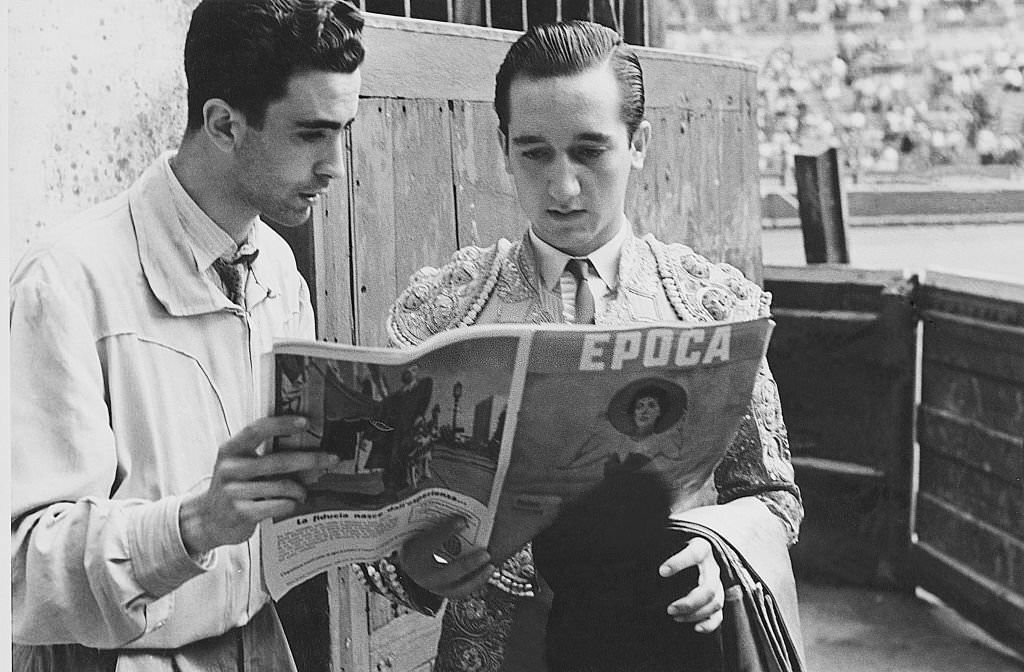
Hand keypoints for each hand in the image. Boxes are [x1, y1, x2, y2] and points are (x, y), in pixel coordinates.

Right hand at [179, 415, 338, 555]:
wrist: (209, 520)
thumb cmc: (234, 487)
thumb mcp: (241, 465)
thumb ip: (265, 454)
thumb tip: (309, 447)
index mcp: (230, 450)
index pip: (257, 430)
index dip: (282, 424)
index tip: (305, 422)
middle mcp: (230, 469)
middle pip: (278, 461)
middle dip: (310, 459)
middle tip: (331, 459)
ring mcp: (234, 492)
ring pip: (282, 486)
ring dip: (301, 489)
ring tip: (304, 491)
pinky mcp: (241, 512)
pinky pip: (278, 504)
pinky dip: (291, 503)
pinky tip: (293, 502)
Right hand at [397, 517, 493, 598]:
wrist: (408, 564)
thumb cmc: (417, 544)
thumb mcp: (419, 532)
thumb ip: (435, 524)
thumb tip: (458, 512)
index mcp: (413, 556)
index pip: (429, 544)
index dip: (446, 532)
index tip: (462, 520)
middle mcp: (422, 576)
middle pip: (447, 573)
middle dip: (467, 564)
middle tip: (485, 554)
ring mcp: (434, 587)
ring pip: (457, 589)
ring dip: (476, 578)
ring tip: (490, 566)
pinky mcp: (444, 593)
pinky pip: (462, 591)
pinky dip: (476, 582)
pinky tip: (487, 571)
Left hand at [659, 537, 724, 632]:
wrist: (687, 553)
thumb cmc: (671, 548)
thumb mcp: (666, 543)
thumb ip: (655, 549)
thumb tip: (634, 558)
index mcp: (701, 548)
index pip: (695, 554)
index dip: (679, 562)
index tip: (661, 571)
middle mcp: (712, 567)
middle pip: (709, 588)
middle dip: (689, 602)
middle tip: (669, 609)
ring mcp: (717, 584)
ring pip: (715, 603)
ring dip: (695, 614)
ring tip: (674, 617)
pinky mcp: (716, 598)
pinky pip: (719, 615)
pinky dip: (709, 624)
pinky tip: (696, 628)